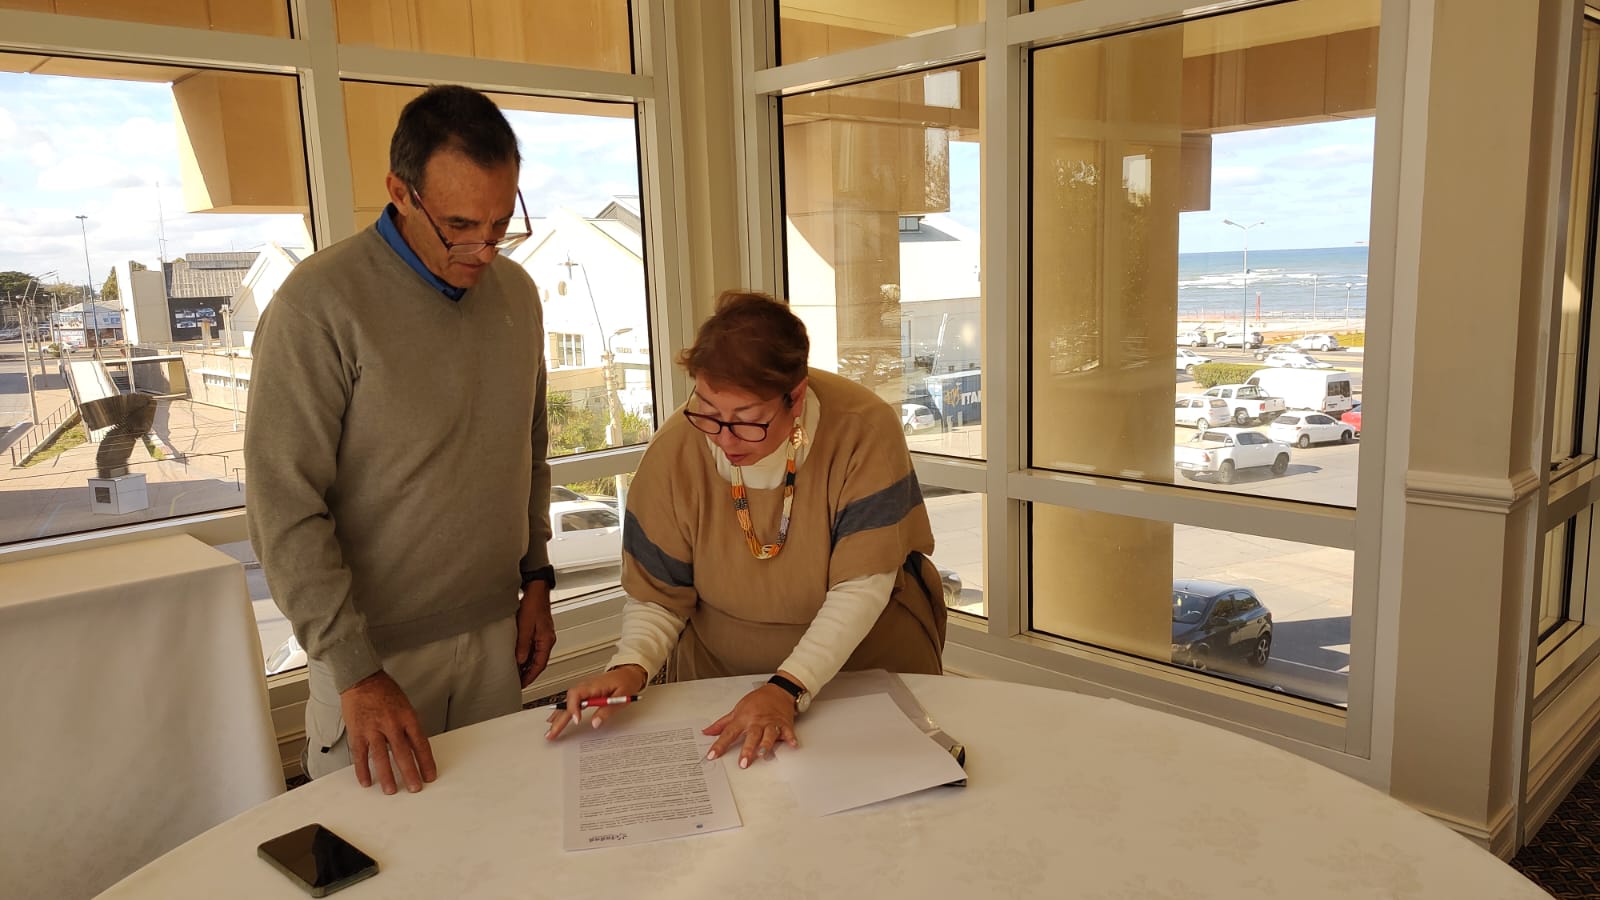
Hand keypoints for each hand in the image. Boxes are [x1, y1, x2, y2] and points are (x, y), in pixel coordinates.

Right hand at [339, 671, 435, 793]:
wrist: (362, 679)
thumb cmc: (385, 692)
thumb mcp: (405, 706)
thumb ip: (408, 727)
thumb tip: (414, 749)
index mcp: (407, 717)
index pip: (420, 743)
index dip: (426, 761)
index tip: (430, 775)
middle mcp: (391, 724)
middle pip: (402, 753)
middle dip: (410, 773)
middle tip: (414, 788)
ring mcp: (373, 729)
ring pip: (381, 757)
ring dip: (387, 776)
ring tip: (391, 790)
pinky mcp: (357, 732)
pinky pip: (360, 755)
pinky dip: (362, 770)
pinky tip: (367, 782)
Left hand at [517, 581, 556, 686]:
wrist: (536, 590)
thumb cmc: (533, 604)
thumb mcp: (525, 626)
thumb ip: (523, 645)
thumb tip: (520, 660)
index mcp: (546, 641)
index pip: (539, 665)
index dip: (530, 676)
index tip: (522, 684)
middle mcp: (547, 640)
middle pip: (538, 662)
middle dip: (528, 673)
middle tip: (518, 682)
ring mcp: (543, 636)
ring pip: (536, 656)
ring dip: (527, 665)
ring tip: (516, 672)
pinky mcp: (538, 631)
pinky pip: (533, 648)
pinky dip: (526, 655)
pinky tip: (519, 657)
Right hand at [545, 665, 648, 739]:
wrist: (628, 673)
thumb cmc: (626, 682)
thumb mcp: (621, 698)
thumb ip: (607, 710)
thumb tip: (595, 723)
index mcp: (594, 685)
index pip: (577, 695)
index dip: (573, 708)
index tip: (575, 720)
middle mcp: (586, 686)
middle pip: (568, 702)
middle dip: (559, 718)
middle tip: (552, 733)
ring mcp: (584, 689)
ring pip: (566, 702)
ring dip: (558, 716)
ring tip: (551, 730)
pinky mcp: (585, 693)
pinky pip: (570, 702)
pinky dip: (562, 711)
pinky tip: (556, 718)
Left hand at [703, 683, 798, 768]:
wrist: (778, 690)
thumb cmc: (758, 700)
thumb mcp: (737, 710)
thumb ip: (722, 724)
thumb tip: (707, 732)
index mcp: (744, 718)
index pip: (728, 733)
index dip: (719, 745)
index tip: (712, 755)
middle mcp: (757, 721)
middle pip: (751, 736)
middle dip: (747, 749)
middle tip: (743, 762)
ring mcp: (771, 722)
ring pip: (769, 734)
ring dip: (766, 744)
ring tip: (763, 754)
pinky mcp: (784, 723)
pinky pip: (787, 731)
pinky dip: (790, 738)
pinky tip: (792, 744)